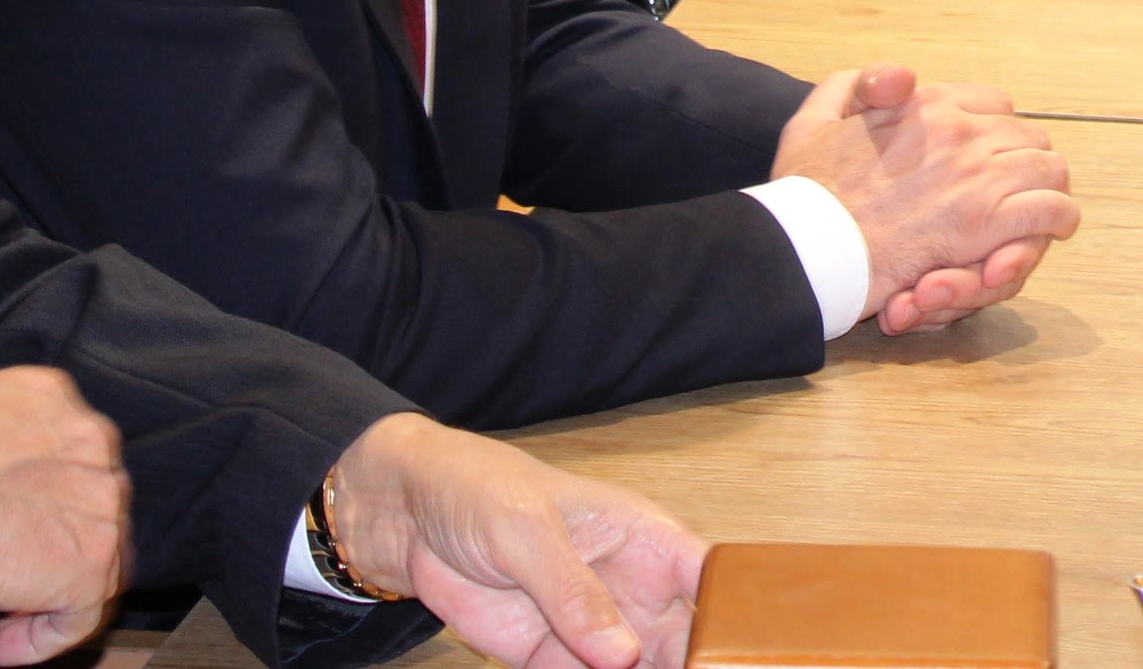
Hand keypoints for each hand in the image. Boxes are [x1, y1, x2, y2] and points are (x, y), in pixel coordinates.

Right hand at [0, 367, 130, 665]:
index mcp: (46, 395)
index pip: (65, 443)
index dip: (44, 487)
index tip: (12, 517)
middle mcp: (88, 439)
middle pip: (94, 495)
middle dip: (60, 536)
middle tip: (13, 567)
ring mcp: (97, 501)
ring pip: (100, 554)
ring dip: (55, 590)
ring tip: (6, 618)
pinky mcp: (90, 564)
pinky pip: (82, 613)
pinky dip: (46, 637)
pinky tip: (7, 645)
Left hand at [324, 414, 704, 668]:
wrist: (404, 517)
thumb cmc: (479, 491)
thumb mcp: (527, 532)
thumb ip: (573, 592)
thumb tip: (624, 653)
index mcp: (644, 536)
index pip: (711, 579)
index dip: (735, 617)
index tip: (738, 656)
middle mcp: (630, 587)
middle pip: (683, 639)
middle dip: (691, 665)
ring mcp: (591, 628)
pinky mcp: (550, 659)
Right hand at [773, 71, 1079, 332]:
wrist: (806, 246)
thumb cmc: (804, 192)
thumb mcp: (814, 118)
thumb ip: (854, 85)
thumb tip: (899, 76)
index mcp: (926, 104)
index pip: (994, 104)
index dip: (994, 132)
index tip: (986, 158)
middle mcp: (960, 131)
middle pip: (1028, 136)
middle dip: (1024, 162)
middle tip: (1016, 190)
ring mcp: (977, 176)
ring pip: (1049, 168)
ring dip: (1045, 189)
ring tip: (1038, 210)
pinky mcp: (985, 223)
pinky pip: (1051, 211)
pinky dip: (1056, 221)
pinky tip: (1048, 231)